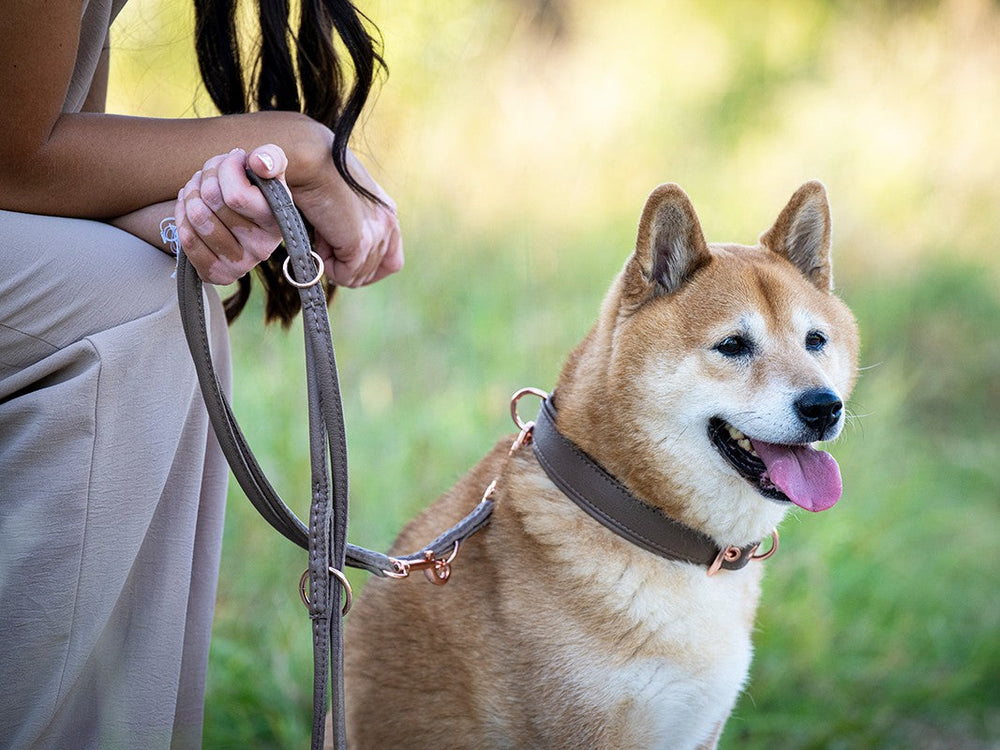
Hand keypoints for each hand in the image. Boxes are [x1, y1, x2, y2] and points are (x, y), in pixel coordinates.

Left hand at [175, 145, 288, 284]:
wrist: (244, 220)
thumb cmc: (256, 190)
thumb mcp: (270, 171)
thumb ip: (271, 158)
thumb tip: (258, 161)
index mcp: (277, 223)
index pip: (235, 195)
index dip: (224, 169)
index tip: (231, 159)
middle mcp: (262, 249)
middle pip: (212, 202)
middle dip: (205, 177)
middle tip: (210, 173)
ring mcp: (240, 266)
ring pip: (198, 218)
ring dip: (191, 193)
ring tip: (199, 187)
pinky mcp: (218, 275)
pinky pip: (187, 239)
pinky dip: (181, 215)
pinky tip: (189, 206)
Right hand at [289, 148, 403, 287]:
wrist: (309, 158)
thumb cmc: (314, 173)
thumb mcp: (340, 204)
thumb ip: (348, 228)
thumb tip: (338, 257)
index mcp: (386, 212)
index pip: (391, 259)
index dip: (365, 267)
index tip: (340, 259)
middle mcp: (388, 221)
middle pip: (374, 271)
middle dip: (346, 266)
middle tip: (325, 240)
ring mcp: (378, 232)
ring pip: (357, 276)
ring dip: (333, 262)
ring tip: (320, 232)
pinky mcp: (361, 241)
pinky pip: (345, 276)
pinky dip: (327, 266)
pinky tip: (319, 240)